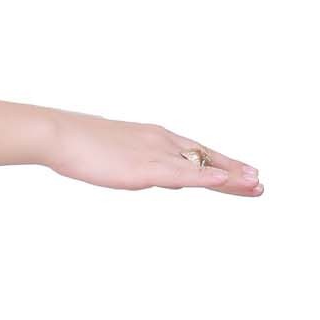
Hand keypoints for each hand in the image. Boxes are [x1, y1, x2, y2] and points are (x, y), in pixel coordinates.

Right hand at [43, 112, 262, 194]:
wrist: (60, 134)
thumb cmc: (79, 145)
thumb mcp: (117, 156)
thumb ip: (142, 166)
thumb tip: (160, 179)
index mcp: (155, 138)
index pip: (197, 153)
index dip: (222, 164)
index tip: (242, 173)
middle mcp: (162, 142)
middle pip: (206, 158)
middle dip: (235, 172)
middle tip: (259, 182)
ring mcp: (155, 154)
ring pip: (201, 166)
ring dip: (231, 177)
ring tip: (255, 185)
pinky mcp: (145, 168)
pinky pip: (183, 174)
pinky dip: (207, 178)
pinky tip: (227, 181)